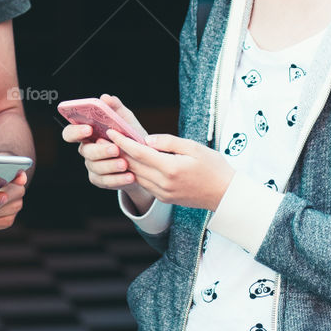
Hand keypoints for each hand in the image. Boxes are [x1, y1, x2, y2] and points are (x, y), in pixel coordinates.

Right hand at [61, 95, 151, 204]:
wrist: (144, 160)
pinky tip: (130, 176)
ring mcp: (92, 166)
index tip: (89, 128)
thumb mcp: (126, 120)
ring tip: (126, 163)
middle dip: (100, 150)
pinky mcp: (100, 180)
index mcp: (87, 134)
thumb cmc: (130, 136)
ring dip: (111, 165)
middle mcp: (86, 150)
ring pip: (96, 167)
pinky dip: (118, 179)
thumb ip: (115, 108)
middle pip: (85, 151)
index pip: (70, 133)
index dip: (76, 131)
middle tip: (115, 149)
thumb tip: (105, 98)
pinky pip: (105, 181)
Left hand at [111, 131, 233, 210]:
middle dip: (118, 151)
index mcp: (171, 169)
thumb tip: (147, 139)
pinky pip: (145, 184)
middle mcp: (164, 184)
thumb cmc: (214, 167)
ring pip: (136, 176)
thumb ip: (168, 142)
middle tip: (103, 139)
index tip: (111, 132)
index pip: (140, 153)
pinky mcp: (165, 198)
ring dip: (124, 163)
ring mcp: (163, 193)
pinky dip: (135, 172)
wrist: (226, 195)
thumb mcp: (194, 147)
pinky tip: (130, 163)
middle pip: (133, 165)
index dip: (123, 142)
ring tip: (113, 149)